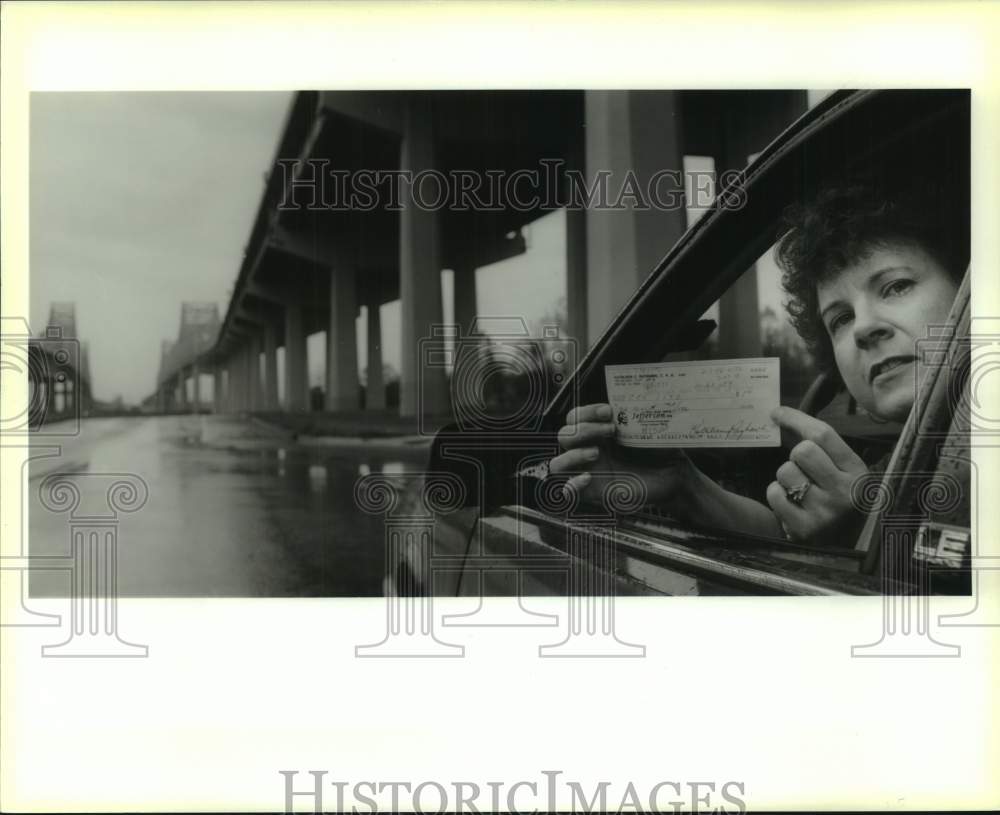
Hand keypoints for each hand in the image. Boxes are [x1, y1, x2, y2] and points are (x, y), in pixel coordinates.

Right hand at [549, 403, 692, 507]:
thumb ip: (638, 415)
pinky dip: (572, 484)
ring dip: (573, 455)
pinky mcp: (593, 492)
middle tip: (611, 430)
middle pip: (564, 436)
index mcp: (597, 432)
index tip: (609, 411)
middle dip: (584, 430)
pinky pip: (568, 491)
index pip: (575, 417)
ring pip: (557, 463)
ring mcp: (588, 472)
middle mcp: (588, 449)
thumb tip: (637, 398)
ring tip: (596, 453)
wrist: (673, 477)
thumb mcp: (650, 429)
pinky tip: (587, 478)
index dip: (586, 412)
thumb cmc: (661, 451)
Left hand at [765, 406, 868, 545]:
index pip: (823, 434)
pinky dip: (776, 494)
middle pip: (803, 451)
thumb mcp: (843, 471)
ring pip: (785, 471)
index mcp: (858, 472)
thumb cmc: (838, 499)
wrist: (847, 545)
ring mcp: (825, 513)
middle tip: (802, 469)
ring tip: (799, 490)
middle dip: (795, 455)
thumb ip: (820, 446)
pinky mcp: (804, 530)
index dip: (795, 419)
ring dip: (785, 477)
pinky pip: (774, 494)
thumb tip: (779, 416)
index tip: (777, 414)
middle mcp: (845, 492)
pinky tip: (791, 503)